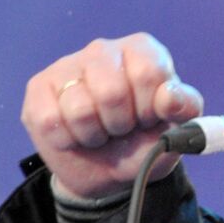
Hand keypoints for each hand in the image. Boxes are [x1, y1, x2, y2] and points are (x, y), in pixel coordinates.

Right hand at [20, 33, 203, 199]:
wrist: (106, 172)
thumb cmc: (142, 141)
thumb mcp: (174, 131)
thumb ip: (185, 110)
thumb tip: (170, 98)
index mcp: (142, 51)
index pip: (149, 72)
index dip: (151, 107)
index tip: (149, 118)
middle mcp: (103, 50)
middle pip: (112, 92)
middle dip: (121, 124)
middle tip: (122, 128)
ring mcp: (67, 66)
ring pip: (79, 109)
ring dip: (94, 135)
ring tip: (100, 132)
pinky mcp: (38, 88)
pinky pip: (51, 121)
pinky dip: (68, 140)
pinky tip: (75, 135)